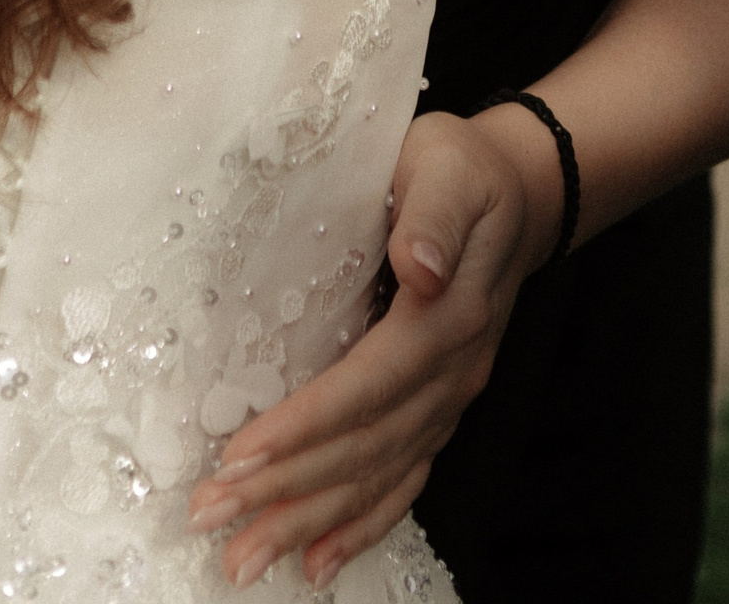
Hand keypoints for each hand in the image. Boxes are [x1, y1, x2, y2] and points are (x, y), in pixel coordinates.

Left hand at [184, 104, 557, 589]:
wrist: (518, 192)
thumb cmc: (462, 168)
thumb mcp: (448, 165)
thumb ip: (432, 215)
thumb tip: (418, 265)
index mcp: (446, 315)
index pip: (366, 385)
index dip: (305, 425)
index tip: (241, 455)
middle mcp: (451, 372)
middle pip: (363, 446)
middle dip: (285, 490)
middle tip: (210, 516)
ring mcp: (449, 398)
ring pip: (376, 476)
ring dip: (309, 522)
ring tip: (244, 559)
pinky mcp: (439, 409)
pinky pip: (402, 480)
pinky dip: (361, 526)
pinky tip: (317, 562)